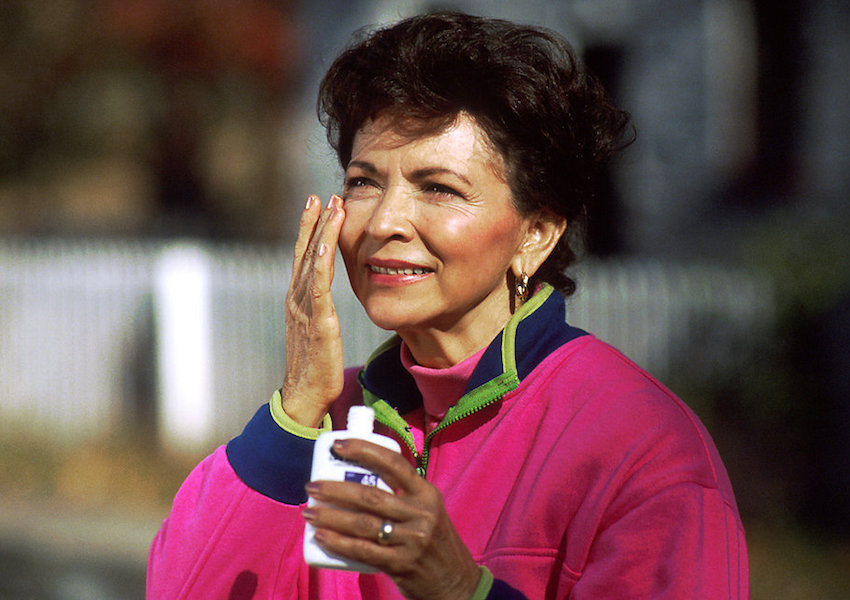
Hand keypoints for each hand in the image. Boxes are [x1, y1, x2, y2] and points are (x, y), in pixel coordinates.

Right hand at [281, 195, 345, 426]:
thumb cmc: (314, 368)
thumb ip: (320, 312)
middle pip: (304, 252)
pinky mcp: (317, 321)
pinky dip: (321, 261)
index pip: (303, 258)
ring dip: (322, 232)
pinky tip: (327, 242)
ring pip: (312, 261)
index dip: (309, 230)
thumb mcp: (318, 332)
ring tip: (331, 206)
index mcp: (298, 301)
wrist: (304, 396)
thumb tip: (327, 301)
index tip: (317, 205)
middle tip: (322, 195)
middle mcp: (297, 299)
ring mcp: (304, 308)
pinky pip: (318, 286)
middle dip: (313, 222)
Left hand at [303, 439, 481, 599]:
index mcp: (427, 493)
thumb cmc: (432, 541)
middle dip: (334, 488)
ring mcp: (412, 540)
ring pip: (362, 523)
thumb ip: (402, 495)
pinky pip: (362, 551)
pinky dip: (338, 542)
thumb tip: (356, 479)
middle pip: (370, 495)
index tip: (339, 445)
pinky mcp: (402, 564)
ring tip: (309, 511)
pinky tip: (321, 537)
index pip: (394, 463)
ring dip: (330, 516)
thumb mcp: (427, 511)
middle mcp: (421, 513)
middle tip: (312, 486)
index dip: (364, 450)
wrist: (455, 583)